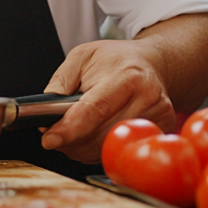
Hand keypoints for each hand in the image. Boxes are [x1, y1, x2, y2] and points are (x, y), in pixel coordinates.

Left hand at [39, 40, 175, 163]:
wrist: (150, 64)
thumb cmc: (116, 60)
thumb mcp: (82, 56)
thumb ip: (61, 80)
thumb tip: (46, 109)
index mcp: (127, 76)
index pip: (96, 109)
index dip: (71, 128)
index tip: (49, 139)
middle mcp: (147, 98)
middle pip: (102, 135)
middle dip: (71, 141)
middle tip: (55, 134)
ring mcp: (157, 117)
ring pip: (110, 148)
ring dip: (83, 148)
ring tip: (74, 132)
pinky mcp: (161, 130)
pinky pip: (122, 151)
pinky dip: (101, 150)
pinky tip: (93, 136)